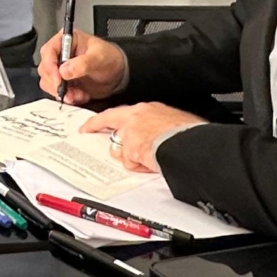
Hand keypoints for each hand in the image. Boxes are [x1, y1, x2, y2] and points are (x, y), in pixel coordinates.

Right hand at [38, 31, 128, 105]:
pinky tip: (79, 95)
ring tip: (77, 94)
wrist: (118, 74)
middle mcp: (61, 53)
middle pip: (45, 68)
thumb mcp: (99, 58)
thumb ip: (82, 63)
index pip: (48, 51)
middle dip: (55, 82)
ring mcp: (60, 68)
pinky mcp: (63, 81)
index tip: (58, 79)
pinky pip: (57, 91)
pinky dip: (67, 96)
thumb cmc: (110, 58)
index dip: (50, 66)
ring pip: (48, 82)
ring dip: (61, 91)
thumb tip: (64, 70)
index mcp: (66, 40)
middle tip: (66, 90)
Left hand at [81, 102, 205, 172]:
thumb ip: (158, 127)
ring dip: (131, 157)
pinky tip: (152, 163)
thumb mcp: (174, 122)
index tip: (100, 119)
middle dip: (95, 125)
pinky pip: (129, 162)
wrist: (191, 143)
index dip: (110, 116)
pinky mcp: (131, 146)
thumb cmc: (189, 134)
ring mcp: (132, 131)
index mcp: (149, 109)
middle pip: (109, 119)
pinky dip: (139, 166)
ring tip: (150, 158)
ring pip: (120, 147)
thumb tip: (159, 135)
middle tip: (86, 130)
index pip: (124, 111)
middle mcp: (137, 116)